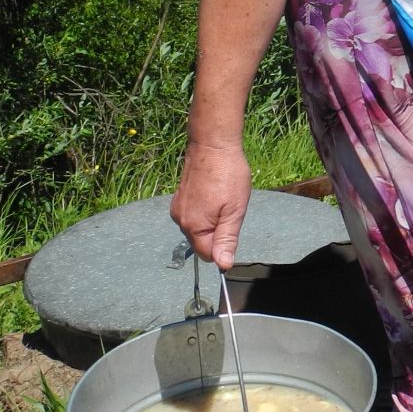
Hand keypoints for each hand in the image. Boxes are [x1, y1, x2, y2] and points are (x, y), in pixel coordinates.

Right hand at [172, 141, 252, 270]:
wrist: (213, 145)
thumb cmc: (228, 175)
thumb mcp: (234, 211)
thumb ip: (227, 239)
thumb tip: (223, 265)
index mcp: (193, 227)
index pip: (208, 255)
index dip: (223, 247)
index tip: (233, 226)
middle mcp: (180, 220)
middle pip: (202, 242)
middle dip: (218, 232)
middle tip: (230, 209)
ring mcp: (178, 208)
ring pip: (198, 229)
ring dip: (212, 221)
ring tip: (223, 198)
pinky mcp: (179, 199)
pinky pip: (194, 215)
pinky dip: (205, 211)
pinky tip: (214, 194)